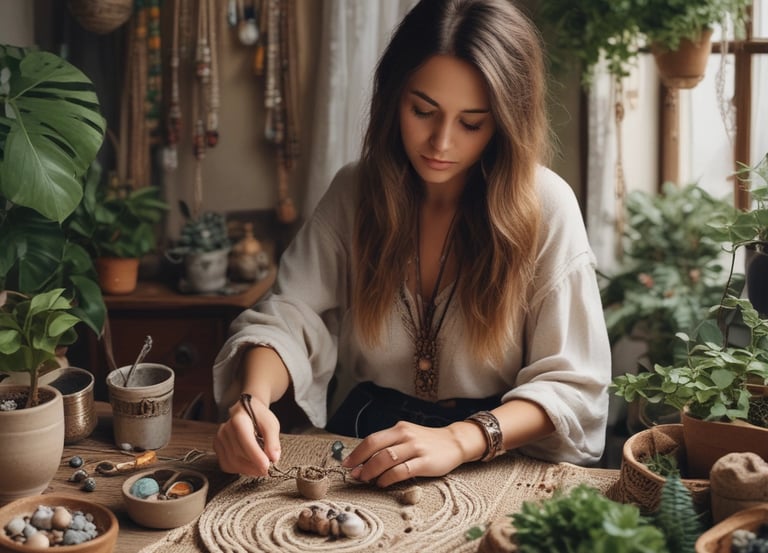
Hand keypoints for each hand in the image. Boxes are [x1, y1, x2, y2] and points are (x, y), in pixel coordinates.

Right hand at [213, 396, 280, 476]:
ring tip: (260, 469)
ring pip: (231, 462)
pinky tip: (249, 467)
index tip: (267, 466)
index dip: (256, 455)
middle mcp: (226, 429)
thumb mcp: (271, 425)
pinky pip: (226, 465)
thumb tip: (274, 458)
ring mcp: (219, 439)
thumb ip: (273, 441)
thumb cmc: (259, 418)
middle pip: (238, 454)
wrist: (246, 413)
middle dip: (254, 465)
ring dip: (248, 470)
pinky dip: (239, 469)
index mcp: (239, 419)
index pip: (246, 440)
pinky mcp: (217, 448)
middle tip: (268, 470)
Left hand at [341, 421, 465, 486]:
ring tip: (365, 480)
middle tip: (354, 474)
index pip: (372, 439)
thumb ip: (389, 445)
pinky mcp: (425, 462)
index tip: (347, 463)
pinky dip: (388, 478)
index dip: (357, 452)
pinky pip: (401, 471)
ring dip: (372, 471)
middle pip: (376, 447)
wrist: (454, 442)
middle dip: (361, 462)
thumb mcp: (407, 436)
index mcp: (399, 428)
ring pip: (386, 459)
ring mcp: (415, 448)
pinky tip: (382, 483)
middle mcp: (406, 436)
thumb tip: (365, 459)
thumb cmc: (426, 442)